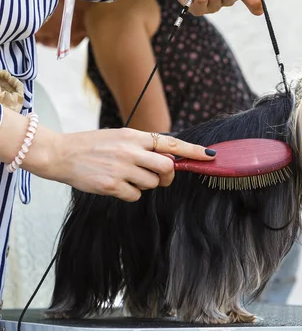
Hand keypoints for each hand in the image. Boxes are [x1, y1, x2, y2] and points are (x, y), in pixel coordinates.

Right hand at [43, 128, 215, 201]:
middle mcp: (131, 150)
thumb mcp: (120, 137)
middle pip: (168, 167)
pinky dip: (129, 194)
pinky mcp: (112, 185)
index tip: (210, 156)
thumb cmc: (92, 146)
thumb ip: (143, 146)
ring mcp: (122, 168)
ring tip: (125, 176)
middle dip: (168, 175)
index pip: (172, 143)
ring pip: (152, 184)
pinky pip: (136, 196)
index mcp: (135, 136)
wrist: (59, 154)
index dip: (193, 151)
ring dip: (144, 184)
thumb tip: (168, 159)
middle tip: (159, 176)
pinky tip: (115, 185)